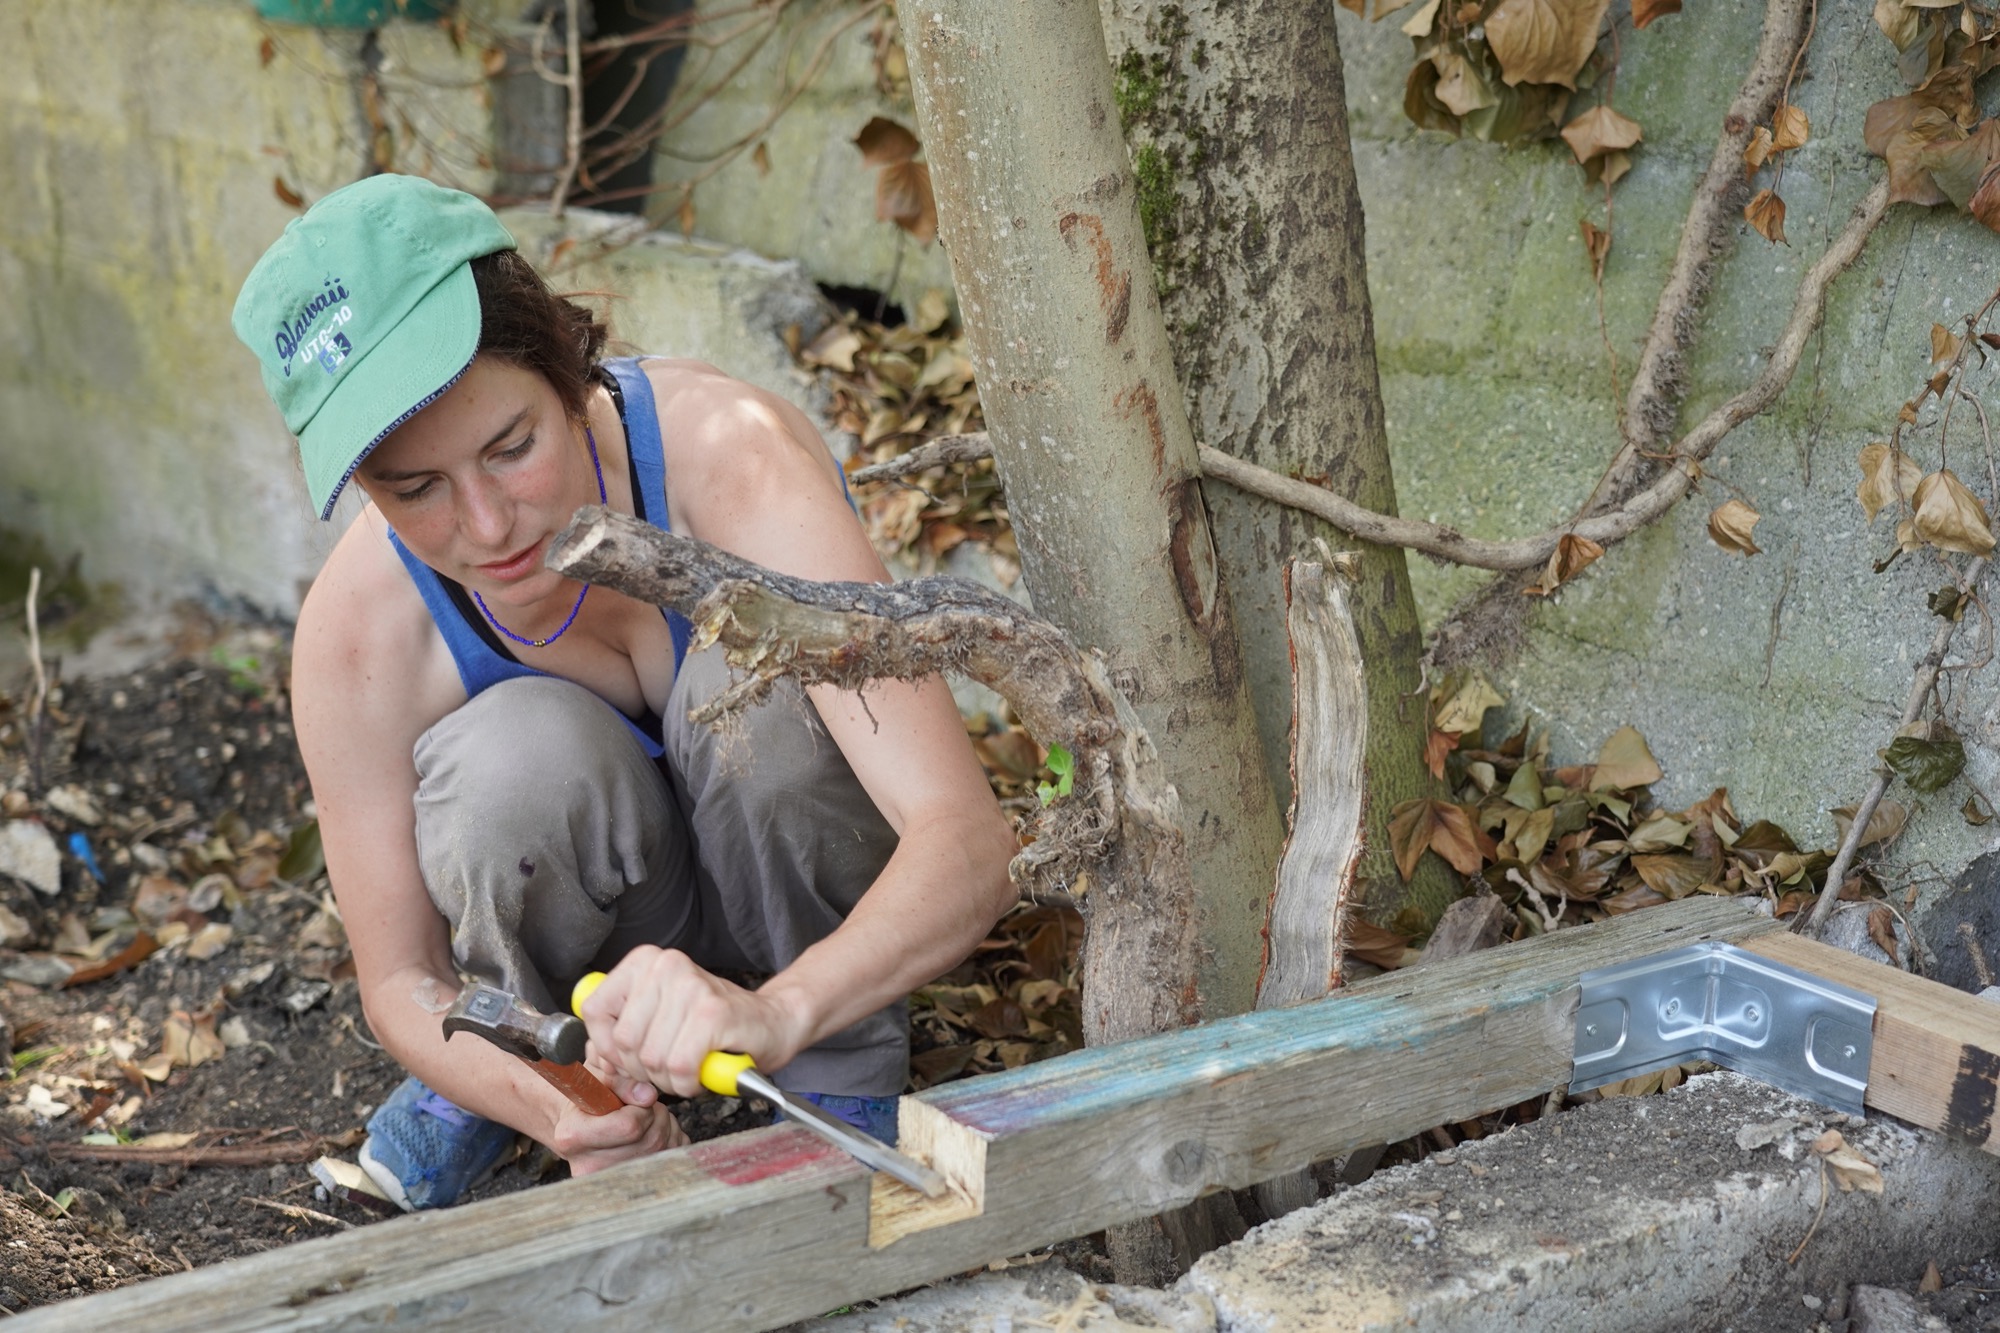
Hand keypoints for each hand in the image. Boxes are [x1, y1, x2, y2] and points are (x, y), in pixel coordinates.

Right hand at [551, 1092, 686, 1176]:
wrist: (578, 1126)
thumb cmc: (589, 1099)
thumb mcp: (599, 1079)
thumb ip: (623, 1084)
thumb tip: (648, 1096)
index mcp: (573, 1136)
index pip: (629, 1126)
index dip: (640, 1108)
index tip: (633, 1102)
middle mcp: (589, 1166)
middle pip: (650, 1140)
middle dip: (656, 1116)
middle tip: (642, 1107)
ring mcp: (610, 1181)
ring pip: (663, 1151)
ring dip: (665, 1127)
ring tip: (645, 1119)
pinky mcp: (629, 1187)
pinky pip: (670, 1160)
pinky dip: (671, 1141)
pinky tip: (652, 1133)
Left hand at [577, 946, 813, 1097]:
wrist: (774, 1022)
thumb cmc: (714, 1028)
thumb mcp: (657, 1026)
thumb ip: (621, 1046)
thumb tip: (599, 1072)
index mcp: (644, 962)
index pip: (594, 1011)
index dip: (606, 1048)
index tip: (630, 1059)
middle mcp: (665, 966)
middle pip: (622, 1042)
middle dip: (643, 1070)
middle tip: (671, 1065)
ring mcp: (690, 987)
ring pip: (650, 1059)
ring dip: (670, 1079)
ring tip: (691, 1066)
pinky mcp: (713, 1013)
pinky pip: (679, 1067)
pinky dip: (689, 1082)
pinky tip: (703, 1072)